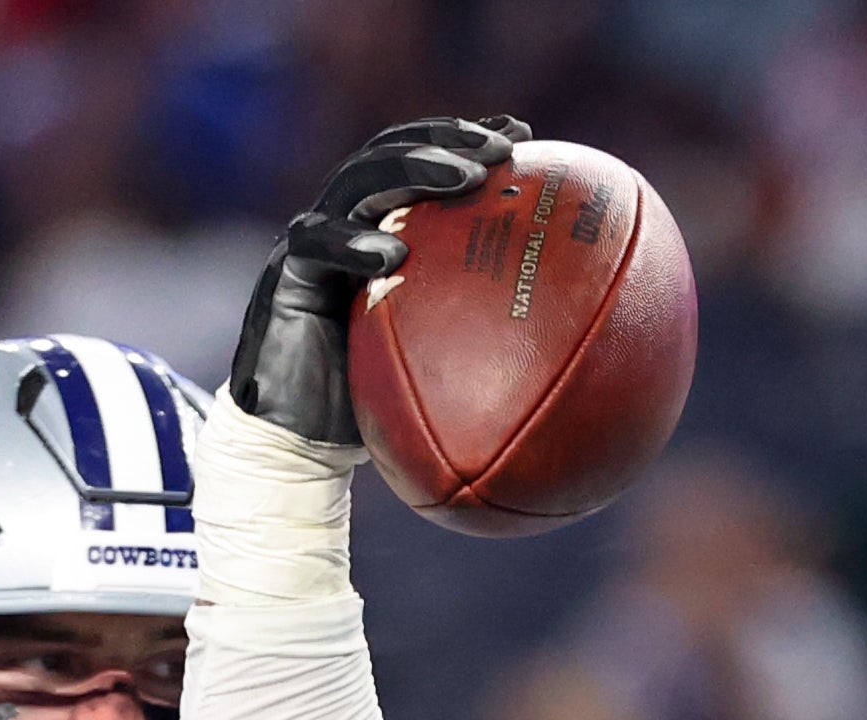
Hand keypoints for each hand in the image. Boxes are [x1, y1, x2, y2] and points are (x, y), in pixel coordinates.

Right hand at [229, 116, 524, 444]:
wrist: (303, 438)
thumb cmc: (380, 399)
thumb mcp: (445, 359)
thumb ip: (488, 332)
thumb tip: (579, 344)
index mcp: (379, 227)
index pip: (420, 162)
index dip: (463, 138)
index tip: (521, 134)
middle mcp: (345, 222)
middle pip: (390, 154)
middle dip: (445, 139)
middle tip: (500, 147)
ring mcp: (314, 244)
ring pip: (357, 183)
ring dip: (412, 171)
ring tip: (463, 177)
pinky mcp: (287, 277)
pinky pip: (316, 247)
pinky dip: (352, 245)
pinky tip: (391, 254)